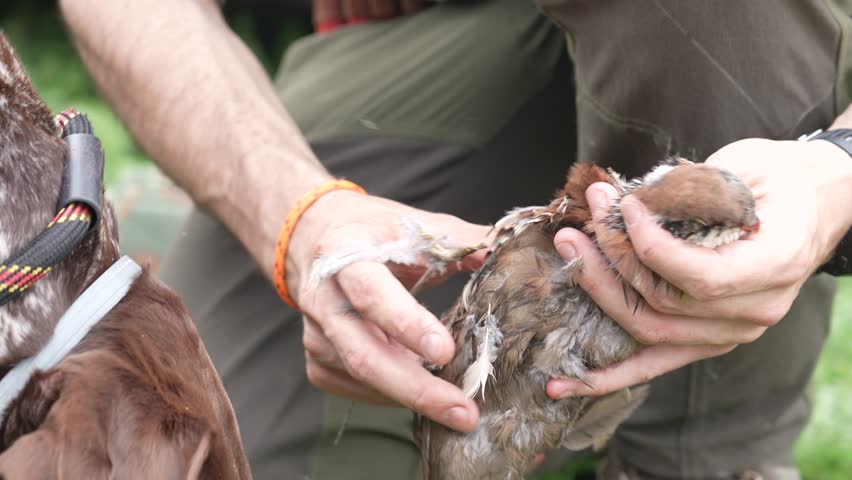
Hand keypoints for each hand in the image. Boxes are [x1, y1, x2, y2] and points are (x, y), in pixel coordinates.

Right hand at [287, 190, 489, 431]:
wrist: (314, 237)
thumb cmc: (374, 231)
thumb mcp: (413, 225)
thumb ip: (458, 240)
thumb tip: (503, 251)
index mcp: (345, 257)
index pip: (373, 295)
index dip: (407, 325)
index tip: (446, 352)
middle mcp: (323, 300)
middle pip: (364, 355)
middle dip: (416, 390)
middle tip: (463, 412)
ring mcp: (316, 335)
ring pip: (364, 379)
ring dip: (412, 396)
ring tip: (458, 407)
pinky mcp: (316, 360)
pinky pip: (358, 390)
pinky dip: (394, 396)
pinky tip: (422, 390)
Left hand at [547, 138, 851, 397]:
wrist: (812, 202)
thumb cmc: (777, 176)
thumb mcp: (741, 165)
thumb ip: (686, 190)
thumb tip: (619, 204)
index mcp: (776, 263)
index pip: (700, 276)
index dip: (650, 246)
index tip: (622, 206)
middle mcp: (757, 309)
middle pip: (664, 304)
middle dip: (609, 264)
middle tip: (575, 228)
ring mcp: (732, 332)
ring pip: (650, 330)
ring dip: (600, 293)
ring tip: (569, 252)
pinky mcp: (707, 340)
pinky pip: (654, 364)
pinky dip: (609, 376)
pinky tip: (564, 384)